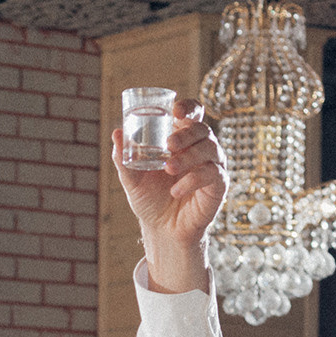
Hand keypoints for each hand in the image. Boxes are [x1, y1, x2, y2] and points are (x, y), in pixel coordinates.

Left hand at [113, 100, 225, 294]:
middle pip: (202, 128)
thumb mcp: (132, 179)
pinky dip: (193, 179)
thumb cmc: (150, 199)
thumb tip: (116, 134)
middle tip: (168, 144)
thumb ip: (124, 159)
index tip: (175, 111)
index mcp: (181, 139)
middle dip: (186, 133)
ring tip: (168, 168)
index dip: (188, 107)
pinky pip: (212, 174)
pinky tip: (176, 190)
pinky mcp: (218, 184)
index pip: (192, 113)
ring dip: (188, 157)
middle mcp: (200, 147)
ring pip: (209, 148)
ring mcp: (212, 164)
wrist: (162, 230)